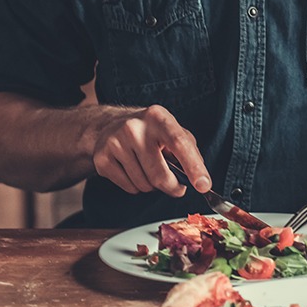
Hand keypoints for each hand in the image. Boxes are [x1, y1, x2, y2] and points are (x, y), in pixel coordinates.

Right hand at [90, 104, 209, 197]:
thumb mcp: (173, 130)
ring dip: (152, 186)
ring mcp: (115, 143)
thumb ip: (189, 151)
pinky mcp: (102, 159)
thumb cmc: (150, 132)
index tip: (204, 185)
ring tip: (149, 169)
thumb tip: (200, 178)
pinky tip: (134, 171)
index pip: (179, 143)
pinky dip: (137, 187)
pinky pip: (129, 188)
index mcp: (158, 117)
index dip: (193, 166)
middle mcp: (134, 128)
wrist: (110, 125)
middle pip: (160, 174)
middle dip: (172, 187)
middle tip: (177, 187)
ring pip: (144, 185)